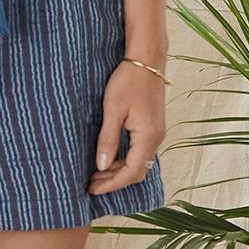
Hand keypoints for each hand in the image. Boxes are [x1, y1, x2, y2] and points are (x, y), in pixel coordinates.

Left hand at [88, 58, 166, 194]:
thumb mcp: (113, 110)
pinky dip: (125, 160)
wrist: (147, 60)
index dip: (111, 184)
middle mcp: (157, 139)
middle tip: (90, 182)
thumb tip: (102, 166)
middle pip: (137, 173)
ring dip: (119, 171)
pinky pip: (140, 153)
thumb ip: (108, 139)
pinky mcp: (153, 128)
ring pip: (139, 164)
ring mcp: (157, 134)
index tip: (91, 188)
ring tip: (96, 172)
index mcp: (148, 137)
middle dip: (114, 181)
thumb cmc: (128, 81)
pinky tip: (109, 158)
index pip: (130, 173)